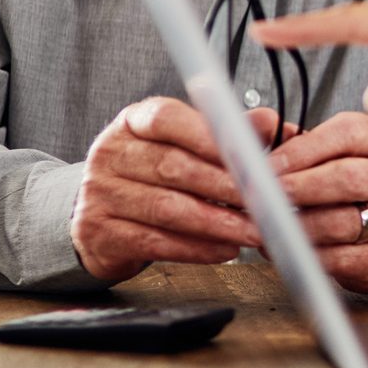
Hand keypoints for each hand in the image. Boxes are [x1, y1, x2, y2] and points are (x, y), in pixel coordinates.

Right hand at [71, 98, 270, 283]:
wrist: (100, 217)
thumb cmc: (150, 176)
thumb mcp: (181, 144)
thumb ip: (223, 134)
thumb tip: (268, 122)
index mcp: (132, 122)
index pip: (166, 118)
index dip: (209, 136)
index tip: (247, 154)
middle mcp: (110, 154)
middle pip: (173, 166)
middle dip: (226, 185)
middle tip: (264, 198)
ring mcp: (100, 194)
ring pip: (168, 208)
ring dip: (219, 222)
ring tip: (253, 229)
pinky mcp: (101, 233)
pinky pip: (156, 242)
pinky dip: (197, 248)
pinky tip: (224, 249)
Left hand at [264, 111, 367, 292]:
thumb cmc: (365, 188)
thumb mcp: (347, 153)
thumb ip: (305, 144)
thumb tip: (254, 144)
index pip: (347, 134)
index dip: (302, 150)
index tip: (267, 164)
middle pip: (347, 178)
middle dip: (298, 186)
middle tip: (263, 195)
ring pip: (342, 222)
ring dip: (297, 226)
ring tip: (267, 225)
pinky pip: (342, 259)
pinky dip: (308, 256)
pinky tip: (286, 249)